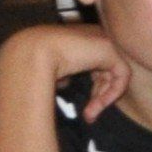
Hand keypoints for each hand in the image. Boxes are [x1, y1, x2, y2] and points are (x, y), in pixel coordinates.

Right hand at [16, 22, 131, 123]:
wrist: (29, 53)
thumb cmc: (33, 62)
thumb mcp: (52, 69)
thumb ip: (63, 73)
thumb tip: (65, 81)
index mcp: (81, 39)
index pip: (96, 66)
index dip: (94, 87)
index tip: (85, 106)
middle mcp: (94, 36)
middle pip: (106, 71)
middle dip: (99, 95)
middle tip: (88, 115)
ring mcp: (104, 40)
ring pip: (115, 75)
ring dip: (103, 99)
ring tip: (89, 115)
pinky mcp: (110, 49)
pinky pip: (122, 75)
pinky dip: (113, 92)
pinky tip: (99, 105)